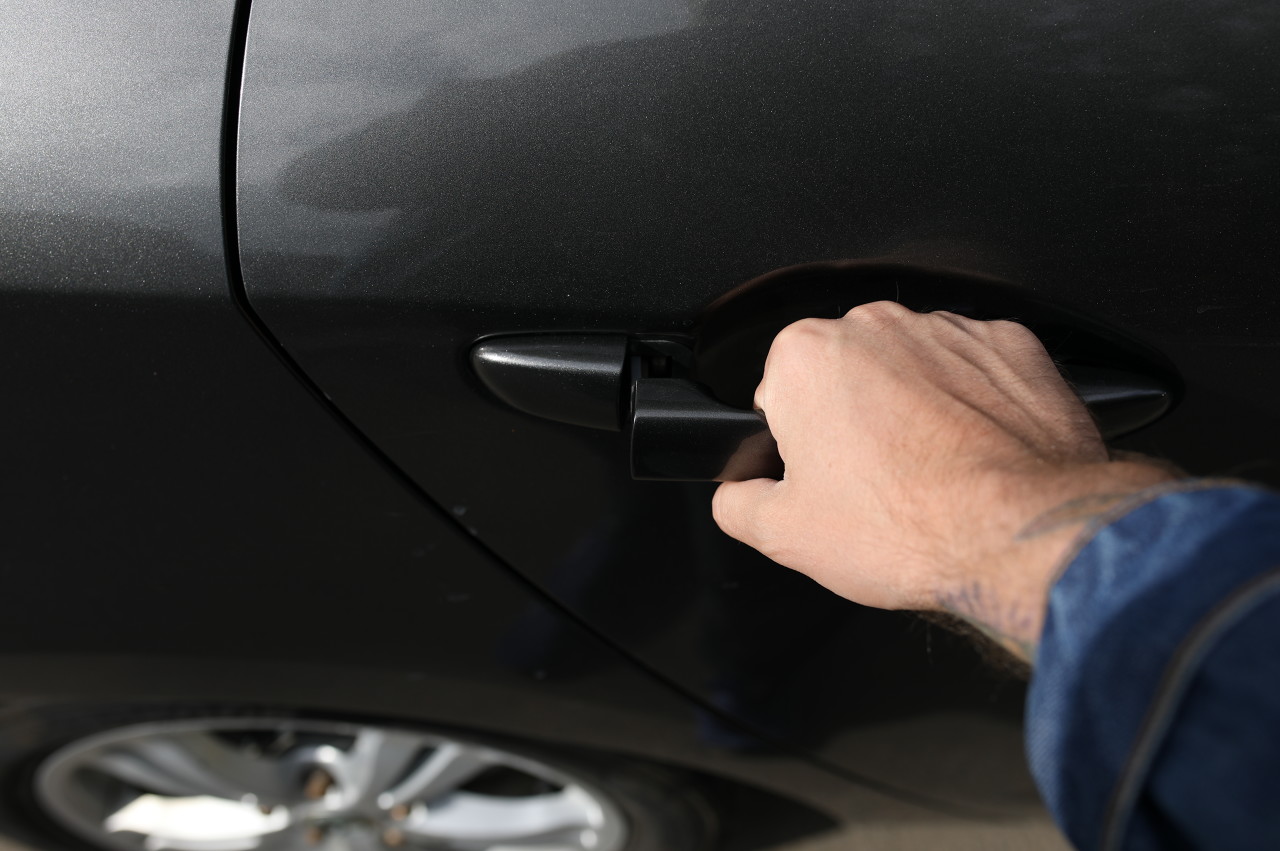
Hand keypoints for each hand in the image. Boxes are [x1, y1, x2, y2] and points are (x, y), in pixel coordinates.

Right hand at [711, 302, 1174, 660]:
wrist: (1019, 534)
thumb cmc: (910, 527)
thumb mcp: (785, 537)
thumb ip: (737, 502)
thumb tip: (737, 493)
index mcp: (805, 358)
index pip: (780, 391)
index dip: (798, 441)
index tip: (824, 476)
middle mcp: (875, 326)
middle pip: (847, 371)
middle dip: (855, 417)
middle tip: (877, 483)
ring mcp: (946, 330)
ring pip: (913, 367)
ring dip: (916, 407)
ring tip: (933, 476)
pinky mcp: (1011, 346)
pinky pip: (978, 370)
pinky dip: (976, 404)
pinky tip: (976, 456)